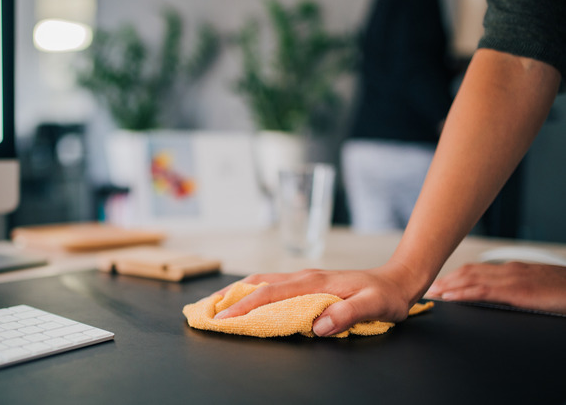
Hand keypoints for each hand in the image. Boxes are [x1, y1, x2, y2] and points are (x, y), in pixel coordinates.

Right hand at [212, 263, 420, 335]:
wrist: (398, 279)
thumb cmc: (386, 296)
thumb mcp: (373, 307)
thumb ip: (347, 314)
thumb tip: (318, 325)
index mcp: (314, 283)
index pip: (269, 295)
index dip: (243, 307)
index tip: (222, 319)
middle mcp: (304, 277)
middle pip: (257, 284)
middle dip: (229, 297)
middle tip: (204, 310)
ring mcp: (304, 278)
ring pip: (262, 281)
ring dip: (237, 292)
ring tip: (216, 303)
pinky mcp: (307, 283)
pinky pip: (273, 285)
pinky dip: (252, 291)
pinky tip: (246, 297)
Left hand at [426, 262, 565, 313]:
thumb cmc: (563, 291)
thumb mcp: (536, 287)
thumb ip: (516, 290)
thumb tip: (500, 298)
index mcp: (512, 269)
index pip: (476, 270)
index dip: (454, 276)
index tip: (438, 283)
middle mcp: (508, 270)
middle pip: (468, 272)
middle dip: (445, 279)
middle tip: (426, 287)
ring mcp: (512, 279)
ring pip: (471, 278)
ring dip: (448, 285)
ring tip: (432, 292)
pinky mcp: (517, 291)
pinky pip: (484, 291)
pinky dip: (463, 293)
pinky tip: (450, 298)